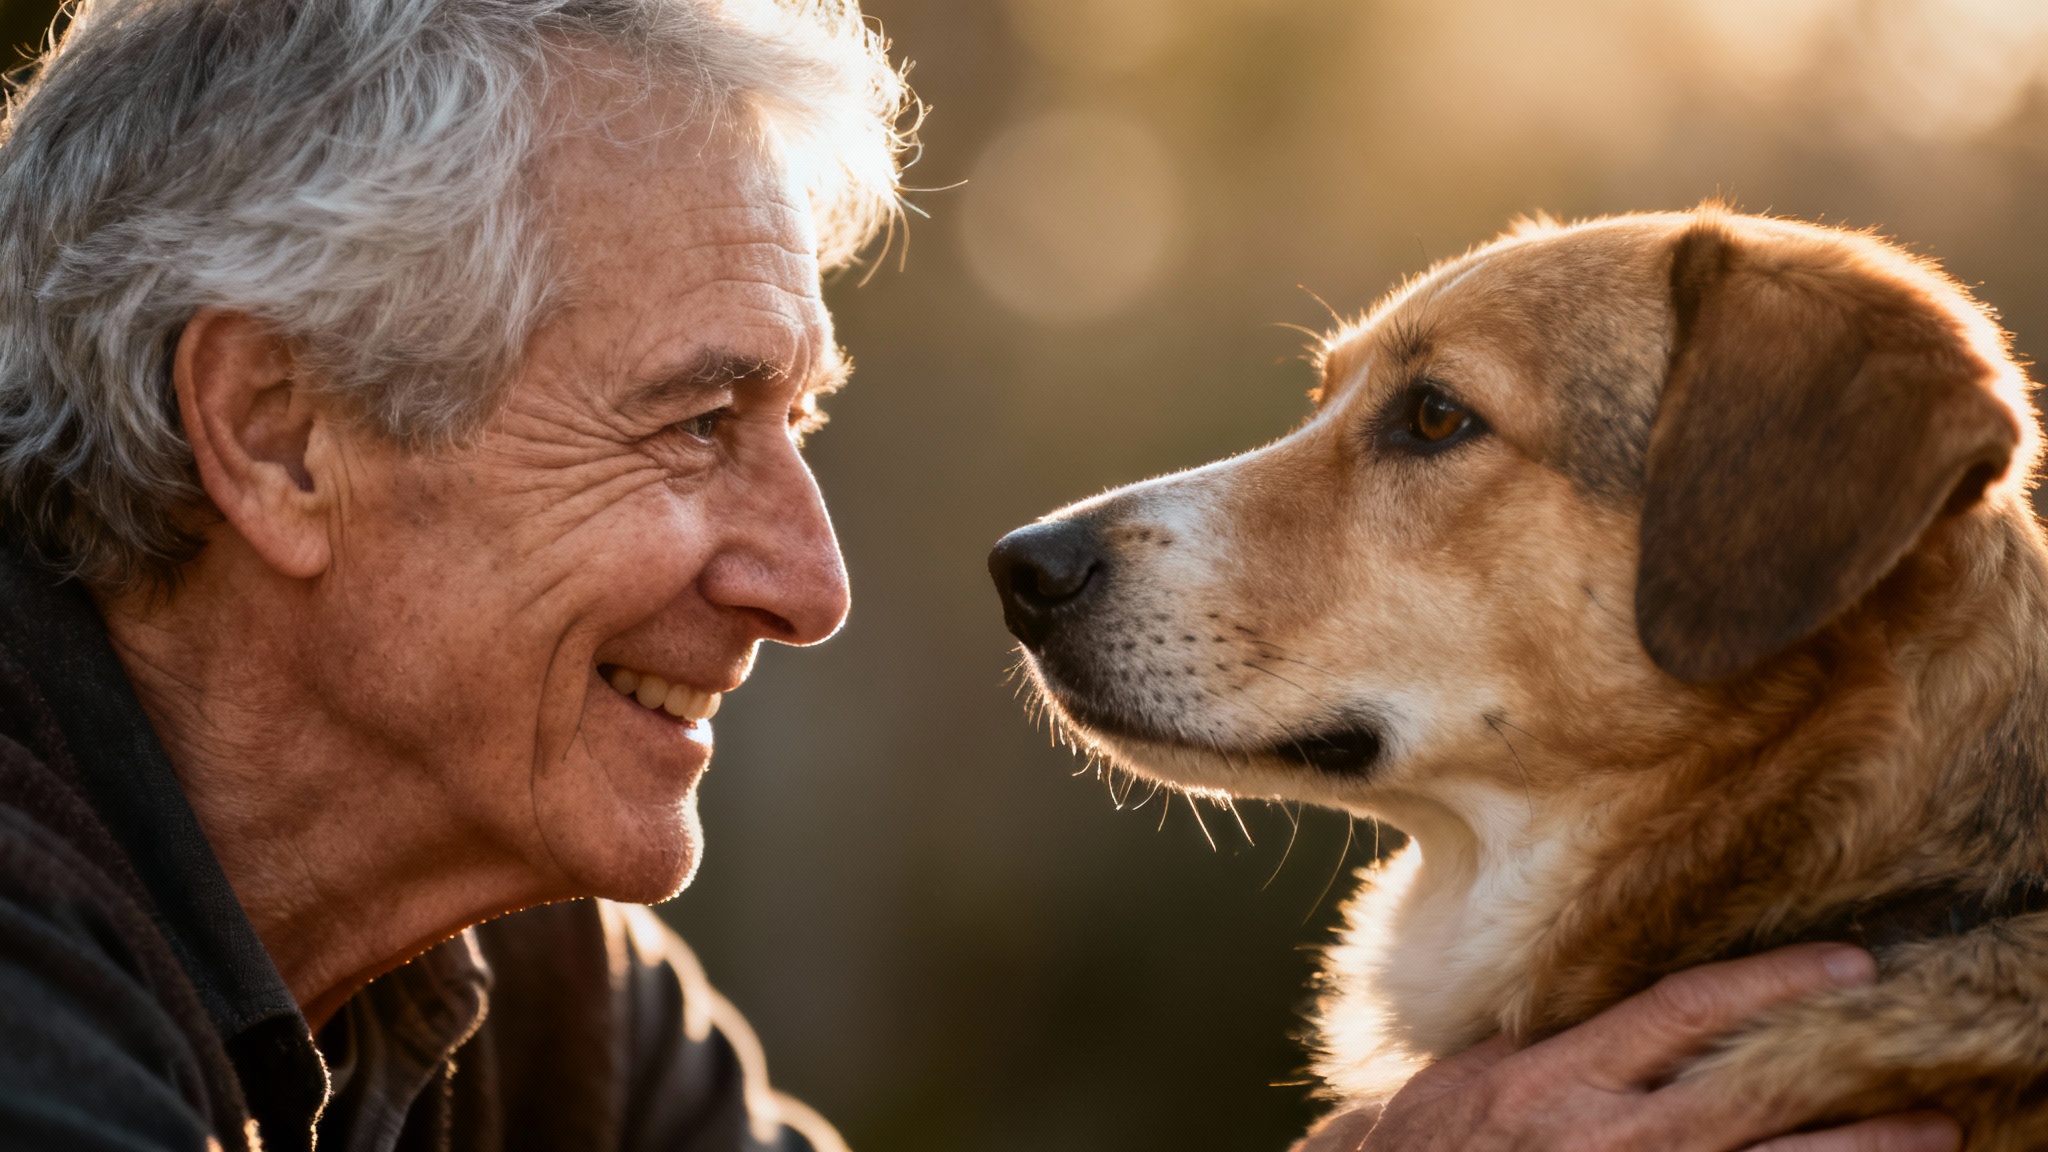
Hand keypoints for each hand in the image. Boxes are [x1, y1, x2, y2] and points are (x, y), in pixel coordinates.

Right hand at [1297, 943, 1960, 1151]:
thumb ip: (1564, 1038)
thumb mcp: (1485, 1065)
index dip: (1772, 983)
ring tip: (1929, 1139)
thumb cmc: (1426, 1138)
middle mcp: (1606, 1137)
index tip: (1846, 963)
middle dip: (1843, 1089)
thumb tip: (1640, 999)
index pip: (1685, 1011)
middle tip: (1926, 1074)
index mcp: (1562, 1076)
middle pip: (1749, 1104)